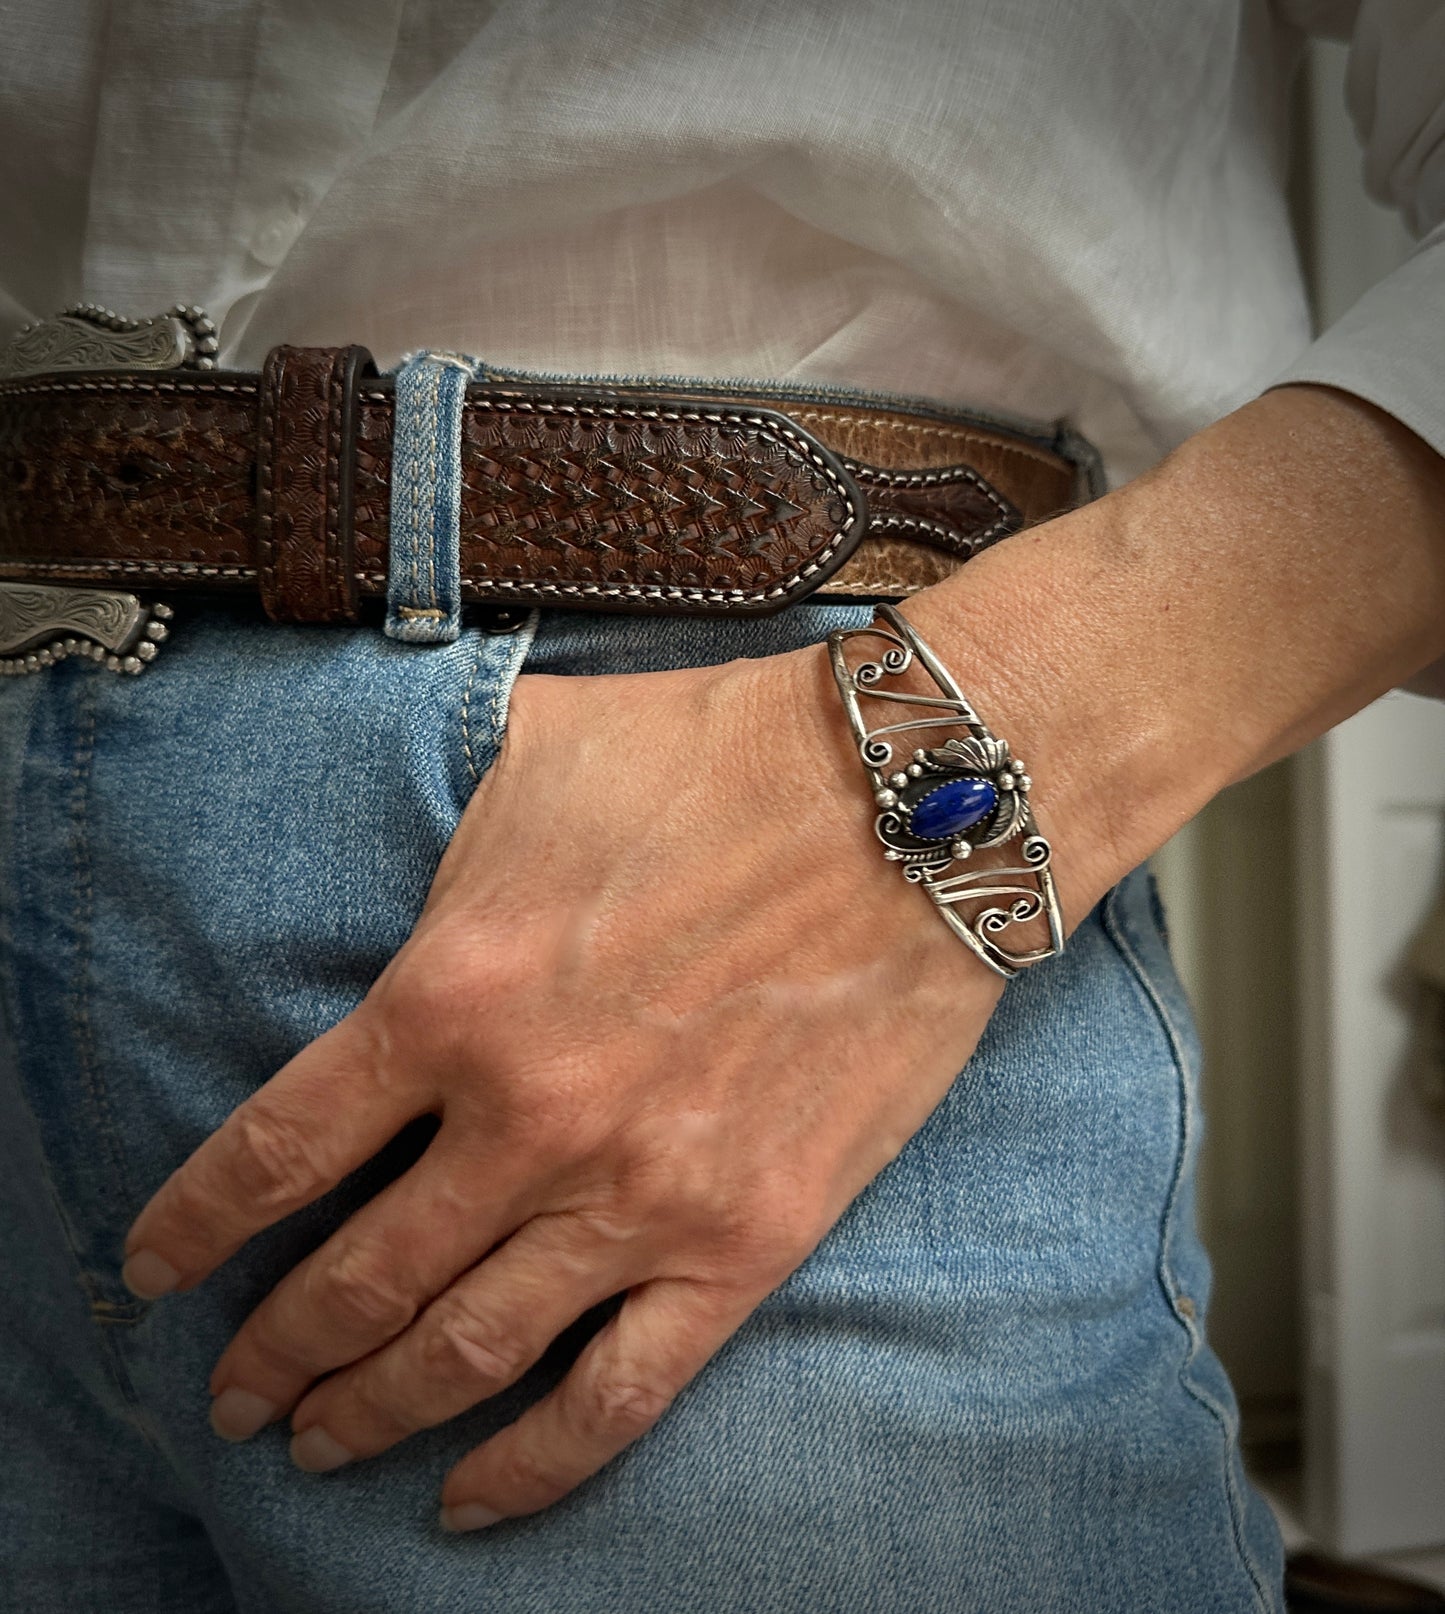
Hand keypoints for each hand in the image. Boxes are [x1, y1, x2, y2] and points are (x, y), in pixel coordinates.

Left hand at [121, 637, 1006, 1528]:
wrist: (914, 811)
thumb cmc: (726, 763)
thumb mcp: (536, 757)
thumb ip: (437, 828)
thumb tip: (380, 846)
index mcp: (454, 994)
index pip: (277, 1152)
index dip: (196, 1229)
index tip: (155, 1272)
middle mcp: (528, 1117)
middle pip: (353, 1280)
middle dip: (270, 1352)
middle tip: (231, 1393)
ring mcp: (639, 1195)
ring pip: (461, 1354)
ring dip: (365, 1414)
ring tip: (316, 1444)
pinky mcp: (745, 1241)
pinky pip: (616, 1397)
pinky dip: (530, 1468)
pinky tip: (467, 1500)